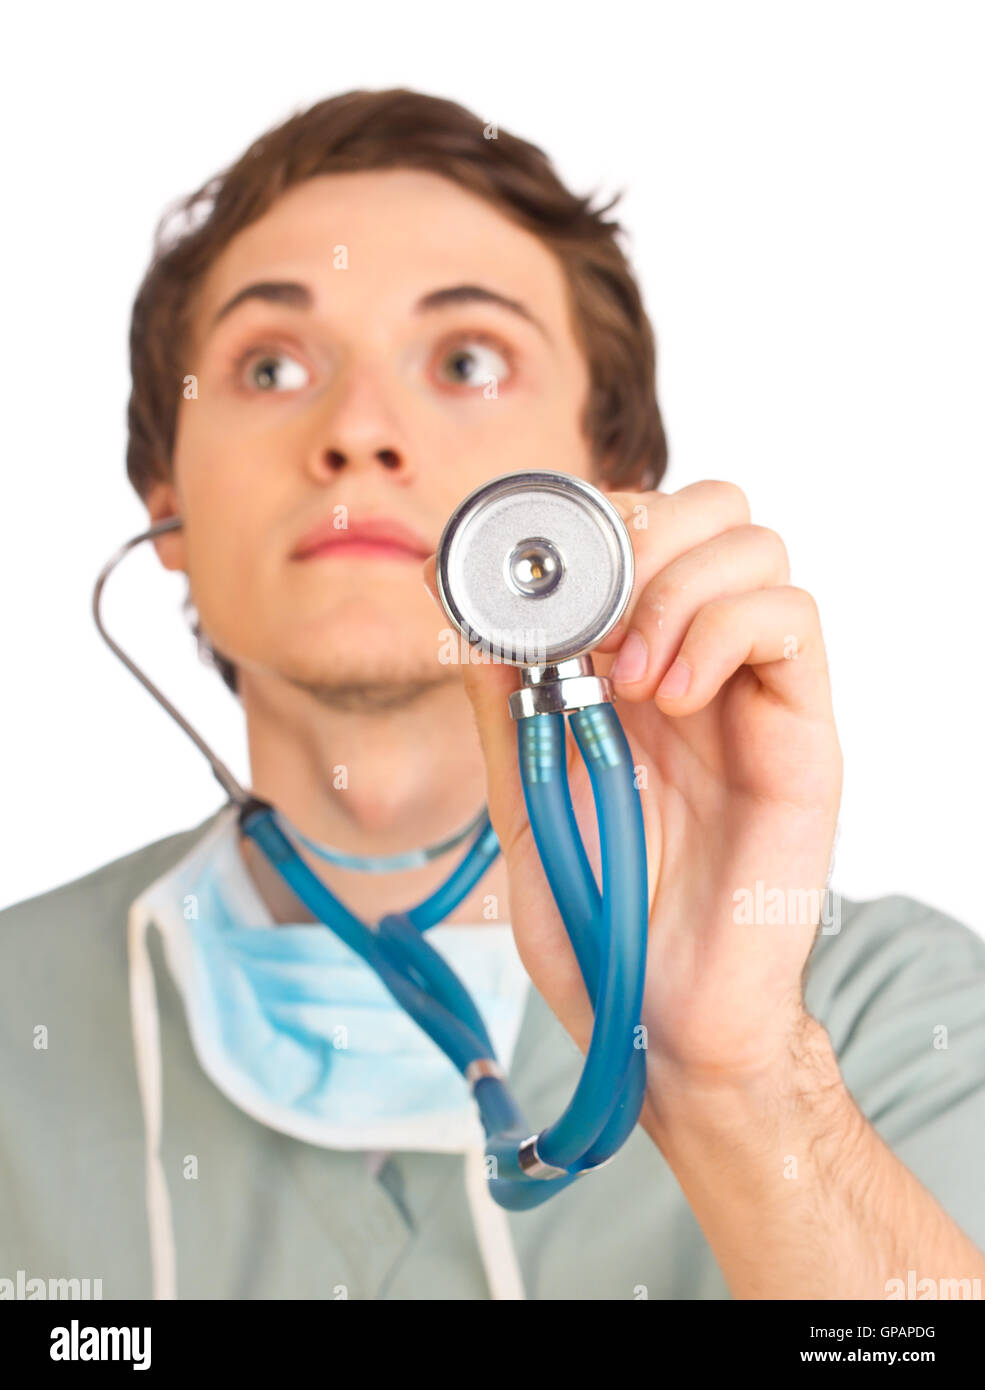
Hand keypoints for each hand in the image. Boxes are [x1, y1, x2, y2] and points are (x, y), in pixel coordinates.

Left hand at [422, 480, 842, 1128]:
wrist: (663, 1019)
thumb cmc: (598, 917)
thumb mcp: (521, 796)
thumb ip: (500, 698)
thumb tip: (455, 601)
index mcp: (628, 669)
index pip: (638, 530)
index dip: (589, 519)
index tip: (527, 567)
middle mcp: (697, 663)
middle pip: (710, 512)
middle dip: (642, 531)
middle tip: (591, 611)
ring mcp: (753, 692)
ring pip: (756, 547)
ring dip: (676, 584)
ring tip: (629, 675)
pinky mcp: (803, 731)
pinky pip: (791, 621)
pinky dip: (721, 630)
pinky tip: (672, 696)